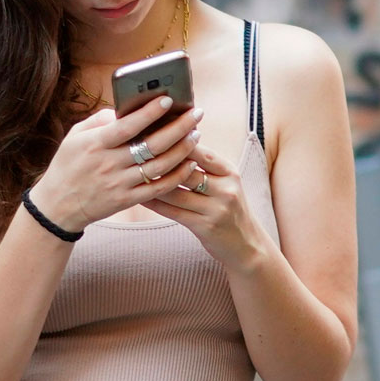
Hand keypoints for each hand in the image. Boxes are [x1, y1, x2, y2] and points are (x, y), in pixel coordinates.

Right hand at [29, 96, 204, 230]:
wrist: (57, 206)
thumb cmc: (67, 165)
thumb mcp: (74, 136)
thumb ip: (100, 120)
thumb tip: (127, 110)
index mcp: (96, 143)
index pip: (128, 125)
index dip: (150, 112)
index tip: (169, 100)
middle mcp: (109, 163)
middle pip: (152, 144)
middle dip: (179, 127)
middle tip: (196, 114)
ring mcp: (119, 184)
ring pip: (160, 166)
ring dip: (182, 149)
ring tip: (195, 135)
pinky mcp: (126, 200)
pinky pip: (158, 188)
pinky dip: (177, 176)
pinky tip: (189, 163)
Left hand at [142, 142, 265, 267]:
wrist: (247, 245)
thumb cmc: (229, 208)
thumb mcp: (226, 183)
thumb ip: (206, 165)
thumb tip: (175, 138)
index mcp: (230, 172)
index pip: (201, 152)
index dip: (176, 142)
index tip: (153, 135)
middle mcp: (226, 189)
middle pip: (186, 170)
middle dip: (160, 161)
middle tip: (136, 153)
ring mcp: (216, 209)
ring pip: (176, 192)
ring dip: (152, 183)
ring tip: (133, 173)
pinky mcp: (205, 227)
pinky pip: (173, 212)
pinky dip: (155, 203)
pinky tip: (139, 196)